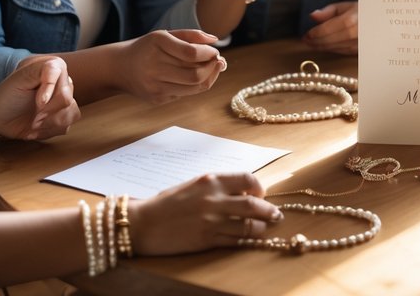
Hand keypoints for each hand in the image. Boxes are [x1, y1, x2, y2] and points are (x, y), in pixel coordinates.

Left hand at [0, 56, 79, 140]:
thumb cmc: (6, 96)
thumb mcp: (18, 79)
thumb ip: (38, 72)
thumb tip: (54, 89)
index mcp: (53, 66)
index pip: (60, 74)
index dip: (50, 91)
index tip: (39, 103)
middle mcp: (61, 82)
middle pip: (67, 98)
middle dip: (48, 112)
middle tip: (34, 119)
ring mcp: (63, 100)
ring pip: (71, 113)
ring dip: (49, 124)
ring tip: (33, 125)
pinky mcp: (63, 116)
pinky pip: (67, 126)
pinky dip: (49, 131)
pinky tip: (36, 130)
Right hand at [120, 29, 227, 103]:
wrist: (118, 67)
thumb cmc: (148, 48)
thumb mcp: (165, 34)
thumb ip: (191, 35)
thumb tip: (215, 40)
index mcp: (157, 43)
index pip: (191, 53)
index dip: (209, 54)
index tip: (215, 52)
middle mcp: (153, 66)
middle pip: (195, 74)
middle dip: (213, 68)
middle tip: (219, 61)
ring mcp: (154, 85)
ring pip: (194, 87)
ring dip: (210, 78)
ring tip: (212, 69)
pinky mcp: (156, 99)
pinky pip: (185, 94)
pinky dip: (196, 85)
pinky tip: (195, 76)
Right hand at [129, 172, 281, 254]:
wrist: (143, 223)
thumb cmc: (166, 203)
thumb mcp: (193, 186)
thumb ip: (216, 187)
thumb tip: (239, 193)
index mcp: (210, 181)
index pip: (247, 179)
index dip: (259, 187)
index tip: (260, 194)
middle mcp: (214, 199)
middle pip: (254, 204)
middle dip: (270, 211)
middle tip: (276, 214)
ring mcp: (212, 221)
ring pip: (248, 225)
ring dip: (261, 227)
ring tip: (265, 228)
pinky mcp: (207, 240)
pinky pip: (235, 240)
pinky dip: (247, 241)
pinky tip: (251, 240)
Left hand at [304, 1, 357, 53]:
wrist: (379, 21)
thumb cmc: (361, 11)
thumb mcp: (345, 6)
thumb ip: (328, 11)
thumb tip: (313, 16)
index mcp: (351, 20)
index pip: (327, 29)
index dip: (315, 33)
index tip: (306, 34)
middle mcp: (356, 33)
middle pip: (330, 40)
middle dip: (316, 42)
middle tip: (305, 41)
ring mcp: (359, 44)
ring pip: (335, 48)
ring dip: (321, 47)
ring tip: (311, 44)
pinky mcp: (360, 50)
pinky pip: (341, 52)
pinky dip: (331, 49)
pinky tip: (323, 46)